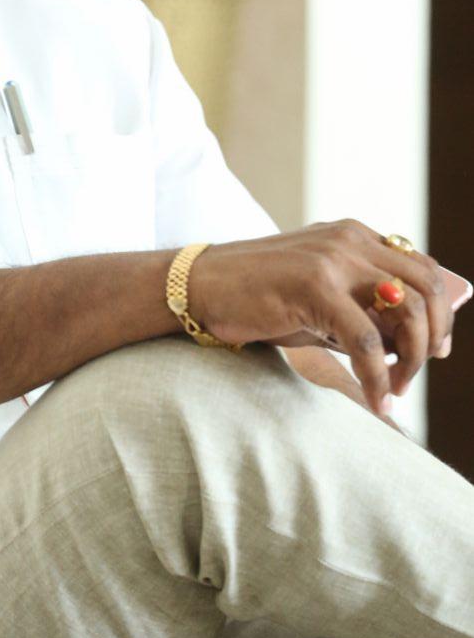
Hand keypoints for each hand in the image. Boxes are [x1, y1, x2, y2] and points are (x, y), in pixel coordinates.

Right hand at [187, 220, 453, 419]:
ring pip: (406, 310)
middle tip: (418, 372)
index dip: (441, 310)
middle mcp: (351, 239)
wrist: (196, 286)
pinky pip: (367, 339)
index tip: (436, 348)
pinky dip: (378, 376)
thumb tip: (414, 345)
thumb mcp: (319, 299)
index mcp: (354, 235)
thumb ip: (364, 311)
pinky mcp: (314, 286)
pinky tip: (376, 401)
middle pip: (426, 286)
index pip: (422, 267)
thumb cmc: (255, 298)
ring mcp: (333, 259)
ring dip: (412, 359)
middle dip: (434, 336)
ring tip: (394, 389)